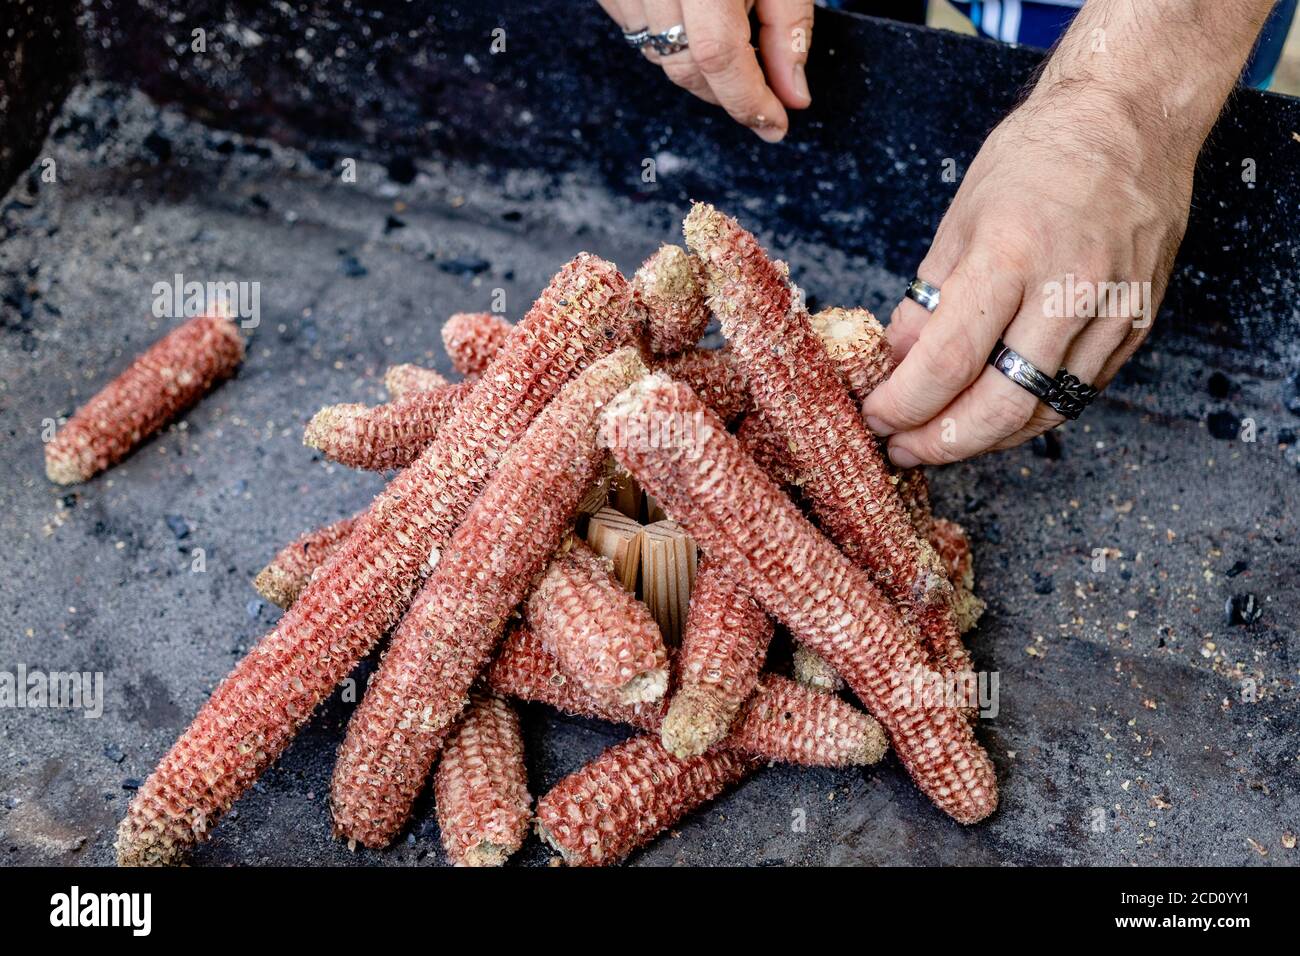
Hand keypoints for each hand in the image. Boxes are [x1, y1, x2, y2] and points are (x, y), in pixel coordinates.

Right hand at [596, 0, 813, 141]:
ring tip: (734, 51)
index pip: (719, 58)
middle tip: (765, 98)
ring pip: (657, 55)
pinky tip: (693, 21)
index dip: (748, 102)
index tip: (775, 126)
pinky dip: (668, 40)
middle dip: (728, 94)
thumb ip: (788, 28)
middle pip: (684, 66)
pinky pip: (636, 29)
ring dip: (699, 69)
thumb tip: (793, 94)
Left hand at [860, 91, 1193, 465]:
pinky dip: (1028, 414)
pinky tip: (992, 415)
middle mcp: (1069, 289)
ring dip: (983, 439)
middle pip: (999, 405)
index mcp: (1011, 254)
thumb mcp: (960, 219)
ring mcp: (1113, 311)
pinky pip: (1076, 392)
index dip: (904, 404)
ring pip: (1041, 411)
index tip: (875, 417)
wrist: (1132, 117)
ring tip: (940, 439)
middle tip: (902, 448)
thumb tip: (897, 364)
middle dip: (940, 442)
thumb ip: (927, 300)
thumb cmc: (1037, 157)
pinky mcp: (1138, 324)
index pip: (947, 361)